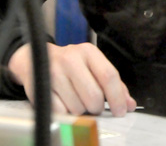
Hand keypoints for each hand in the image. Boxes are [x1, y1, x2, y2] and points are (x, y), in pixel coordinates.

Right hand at [8, 42, 136, 116]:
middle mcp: (71, 59)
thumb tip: (130, 105)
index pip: (109, 75)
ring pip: (78, 108)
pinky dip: (65, 114)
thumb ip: (113, 84)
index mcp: (88, 51)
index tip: (120, 111)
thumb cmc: (70, 65)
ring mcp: (54, 73)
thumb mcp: (92, 66)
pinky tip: (63, 103)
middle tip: (93, 106)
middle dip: (97, 108)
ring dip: (80, 112)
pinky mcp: (41, 87)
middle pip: (94, 96)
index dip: (117, 97)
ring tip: (76, 101)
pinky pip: (61, 113)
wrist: (35, 58)